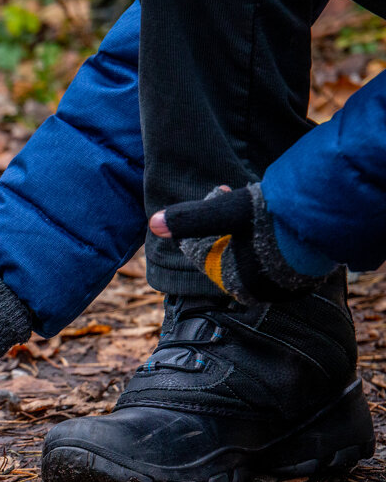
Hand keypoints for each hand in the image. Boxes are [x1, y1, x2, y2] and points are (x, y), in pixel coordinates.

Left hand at [150, 183, 322, 303]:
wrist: (329, 221)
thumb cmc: (274, 218)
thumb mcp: (227, 213)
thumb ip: (190, 219)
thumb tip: (152, 223)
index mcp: (233, 283)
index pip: (203, 247)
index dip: (207, 216)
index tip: (218, 190)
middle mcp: (256, 291)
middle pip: (227, 250)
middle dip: (226, 221)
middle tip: (235, 193)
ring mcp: (281, 287)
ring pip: (249, 252)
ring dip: (247, 228)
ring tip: (258, 207)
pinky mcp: (300, 279)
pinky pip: (273, 257)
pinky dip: (269, 238)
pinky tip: (277, 221)